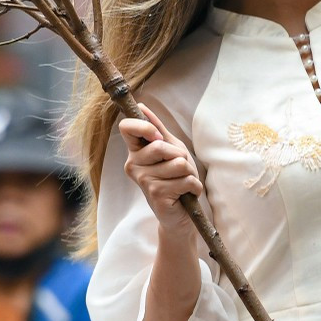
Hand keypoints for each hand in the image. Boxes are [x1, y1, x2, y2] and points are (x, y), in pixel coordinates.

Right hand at [120, 110, 203, 239]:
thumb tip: (142, 106)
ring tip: (183, 183)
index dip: (145, 126)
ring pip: (179, 164)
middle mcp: (133, 166)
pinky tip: (186, 194)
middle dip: (181, 157)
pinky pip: (186, 180)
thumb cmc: (175, 179)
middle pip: (161, 145)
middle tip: (180, 170)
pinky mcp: (157, 195)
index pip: (127, 127)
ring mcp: (143, 181)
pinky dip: (194, 187)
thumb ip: (158, 130)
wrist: (180, 214)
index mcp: (135, 152)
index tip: (158, 137)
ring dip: (190, 174)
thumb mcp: (170, 150)